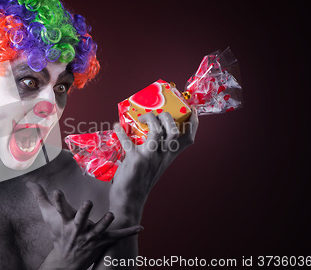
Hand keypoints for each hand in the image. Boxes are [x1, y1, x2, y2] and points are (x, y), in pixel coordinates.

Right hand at [26, 182, 142, 269]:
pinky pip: (117, 236)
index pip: (59, 208)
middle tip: (87, 202)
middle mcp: (77, 229)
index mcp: (65, 221)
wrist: (67, 260)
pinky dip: (129, 232)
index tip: (57, 191)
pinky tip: (141, 227)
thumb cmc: (58, 233)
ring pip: (99, 229)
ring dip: (105, 223)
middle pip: (80, 220)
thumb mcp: (48, 216)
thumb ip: (40, 197)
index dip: (58, 200)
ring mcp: (91, 236)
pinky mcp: (103, 241)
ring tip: (111, 215)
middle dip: (83, 213)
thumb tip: (28, 181)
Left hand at [110, 109, 198, 223]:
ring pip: (157, 132)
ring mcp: (149, 158)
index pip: (188, 138)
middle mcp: (162, 156)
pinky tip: (117, 126)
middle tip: (155, 113)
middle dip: (167, 116)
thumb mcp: (154, 164)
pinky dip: (121, 131)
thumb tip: (146, 128)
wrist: (129, 202)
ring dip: (149, 119)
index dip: (193, 123)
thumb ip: (155, 149)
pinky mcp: (134, 161)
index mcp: (169, 157)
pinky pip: (128, 141)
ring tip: (140, 117)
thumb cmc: (141, 180)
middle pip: (174, 131)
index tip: (192, 109)